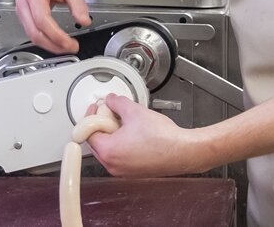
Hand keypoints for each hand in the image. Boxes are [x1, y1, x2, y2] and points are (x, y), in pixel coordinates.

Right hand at [14, 0, 90, 53]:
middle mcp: (23, 1)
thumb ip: (78, 5)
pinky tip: (57, 41)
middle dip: (53, 45)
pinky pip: (31, 31)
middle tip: (71, 48)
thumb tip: (84, 21)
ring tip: (66, 46)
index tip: (70, 44)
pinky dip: (44, 39)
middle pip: (34, 32)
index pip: (42, 20)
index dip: (56, 36)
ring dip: (49, 44)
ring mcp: (21, 8)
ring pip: (31, 34)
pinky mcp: (24, 13)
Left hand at [85, 94, 210, 176]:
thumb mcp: (135, 111)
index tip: (97, 109)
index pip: (88, 133)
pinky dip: (121, 144)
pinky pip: (120, 156)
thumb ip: (117, 103)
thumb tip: (110, 100)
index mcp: (108, 152)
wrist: (184, 152)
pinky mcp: (133, 172)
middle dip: (102, 125)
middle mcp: (113, 166)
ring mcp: (123, 171)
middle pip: (97, 142)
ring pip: (108, 149)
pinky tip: (133, 133)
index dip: (91, 117)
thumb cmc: (164, 138)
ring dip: (112, 134)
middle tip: (111, 113)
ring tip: (125, 122)